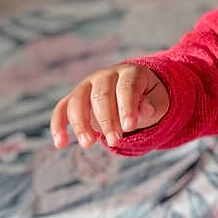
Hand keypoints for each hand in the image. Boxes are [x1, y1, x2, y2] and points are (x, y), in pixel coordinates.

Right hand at [50, 63, 168, 148]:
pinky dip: (58, 125)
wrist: (135, 90)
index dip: (127, 107)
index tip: (129, 127)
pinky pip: (62, 108)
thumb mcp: (159, 100)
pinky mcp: (75, 97)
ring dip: (81, 124)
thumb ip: (153, 105)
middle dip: (107, 120)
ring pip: (78, 101)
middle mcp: (106, 75)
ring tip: (88, 144)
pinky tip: (60, 144)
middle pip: (101, 95)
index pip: (127, 88)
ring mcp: (88, 85)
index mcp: (130, 73)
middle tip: (115, 141)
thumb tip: (145, 110)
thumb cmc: (149, 97)